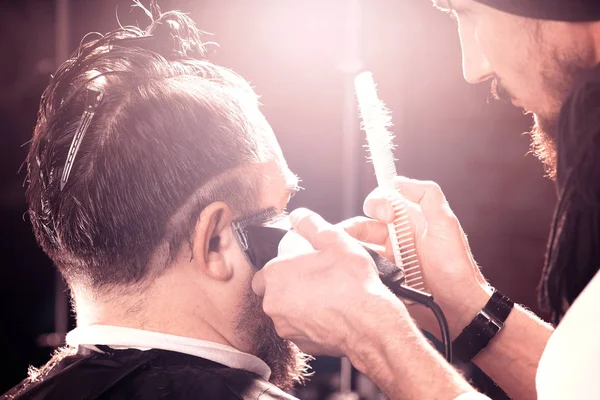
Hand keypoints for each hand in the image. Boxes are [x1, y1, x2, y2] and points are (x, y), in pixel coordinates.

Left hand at [252, 208, 408, 355]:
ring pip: (286, 312)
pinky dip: (310, 322)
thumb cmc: (352, 283)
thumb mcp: (334, 240)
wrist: (370, 324)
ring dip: (299, 305)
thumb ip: (311, 224)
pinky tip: (330, 313)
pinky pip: (300, 328)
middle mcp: (273, 303)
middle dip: (289, 287)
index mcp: (275, 275)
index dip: (281, 268)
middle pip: (273, 292)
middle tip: (314, 280)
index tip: (299, 267)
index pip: (263, 272)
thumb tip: (299, 216)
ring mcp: (286, 326)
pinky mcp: (300, 344)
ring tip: (325, 296)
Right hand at [341, 177, 491, 337]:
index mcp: (410, 220)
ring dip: (350, 249)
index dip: (377, 203)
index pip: (382, 201)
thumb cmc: (457, 268)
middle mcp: (397, 237)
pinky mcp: (385, 278)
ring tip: (347, 256)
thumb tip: (399, 180)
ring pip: (358, 247)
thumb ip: (428, 195)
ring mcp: (389, 258)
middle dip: (353, 228)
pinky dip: (355, 267)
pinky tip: (354, 271)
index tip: (386, 216)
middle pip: (363, 225)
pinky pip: (363, 268)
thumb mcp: (447, 224)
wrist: (459, 309)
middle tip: (353, 240)